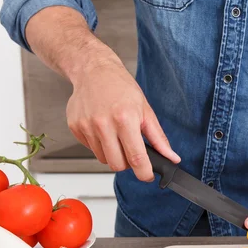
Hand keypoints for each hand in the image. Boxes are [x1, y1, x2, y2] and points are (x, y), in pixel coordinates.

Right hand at [66, 59, 179, 181]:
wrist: (94, 70)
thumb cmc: (121, 88)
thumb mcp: (146, 111)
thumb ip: (158, 138)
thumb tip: (172, 157)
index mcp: (125, 119)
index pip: (136, 158)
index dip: (144, 173)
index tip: (148, 176)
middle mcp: (103, 124)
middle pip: (118, 165)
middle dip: (128, 164)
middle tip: (132, 150)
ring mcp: (86, 127)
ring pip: (104, 159)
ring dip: (113, 154)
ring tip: (117, 135)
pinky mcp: (75, 128)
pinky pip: (91, 149)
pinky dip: (100, 145)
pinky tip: (104, 129)